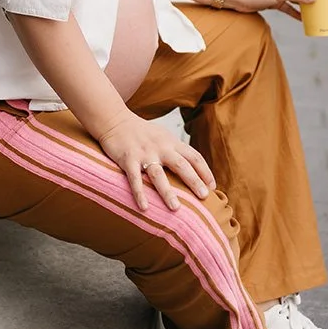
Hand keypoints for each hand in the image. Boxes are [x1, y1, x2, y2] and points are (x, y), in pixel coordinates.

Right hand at [96, 111, 215, 212]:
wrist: (115, 120)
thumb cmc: (141, 132)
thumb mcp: (163, 136)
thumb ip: (176, 150)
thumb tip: (192, 168)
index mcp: (172, 142)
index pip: (194, 157)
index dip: (205, 172)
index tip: (213, 187)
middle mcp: (161, 147)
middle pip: (181, 165)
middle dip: (194, 181)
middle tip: (204, 197)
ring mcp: (144, 153)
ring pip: (158, 174)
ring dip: (167, 192)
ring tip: (176, 208)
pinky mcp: (128, 159)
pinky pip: (135, 178)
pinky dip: (140, 193)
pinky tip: (144, 207)